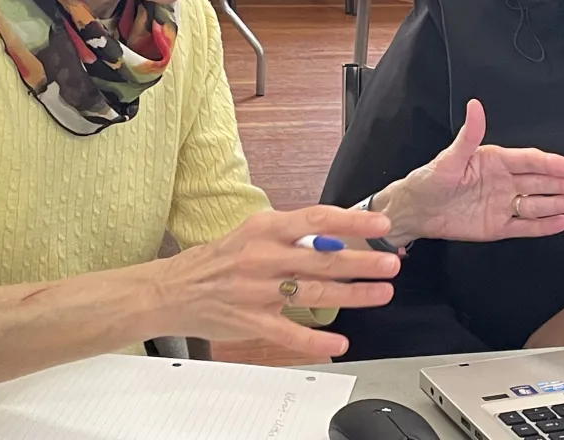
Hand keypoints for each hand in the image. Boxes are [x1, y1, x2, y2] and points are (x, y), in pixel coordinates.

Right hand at [151, 206, 399, 357]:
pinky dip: (316, 340)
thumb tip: (337, 235)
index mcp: (265, 228)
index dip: (352, 224)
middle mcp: (262, 257)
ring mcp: (256, 291)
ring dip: (352, 295)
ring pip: (313, 293)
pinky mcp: (250, 321)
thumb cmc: (219, 259)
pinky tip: (339, 343)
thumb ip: (292, 235)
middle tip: (390, 263)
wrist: (172, 289)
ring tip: (381, 293)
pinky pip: (288, 332)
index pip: (316, 220)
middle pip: (322, 259)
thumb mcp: (254, 233)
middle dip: (362, 262)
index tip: (379, 226)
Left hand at [375, 99, 563, 245]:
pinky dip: (544, 225)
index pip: (530, 161)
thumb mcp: (449, 157)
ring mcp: (503, 204)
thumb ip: (468, 135)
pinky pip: (525, 225)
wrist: (416, 211)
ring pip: (538, 203)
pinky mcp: (498, 226)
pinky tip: (562, 221)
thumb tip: (475, 107)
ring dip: (561, 202)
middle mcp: (503, 182)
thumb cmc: (429, 180)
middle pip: (541, 182)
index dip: (552, 164)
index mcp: (495, 161)